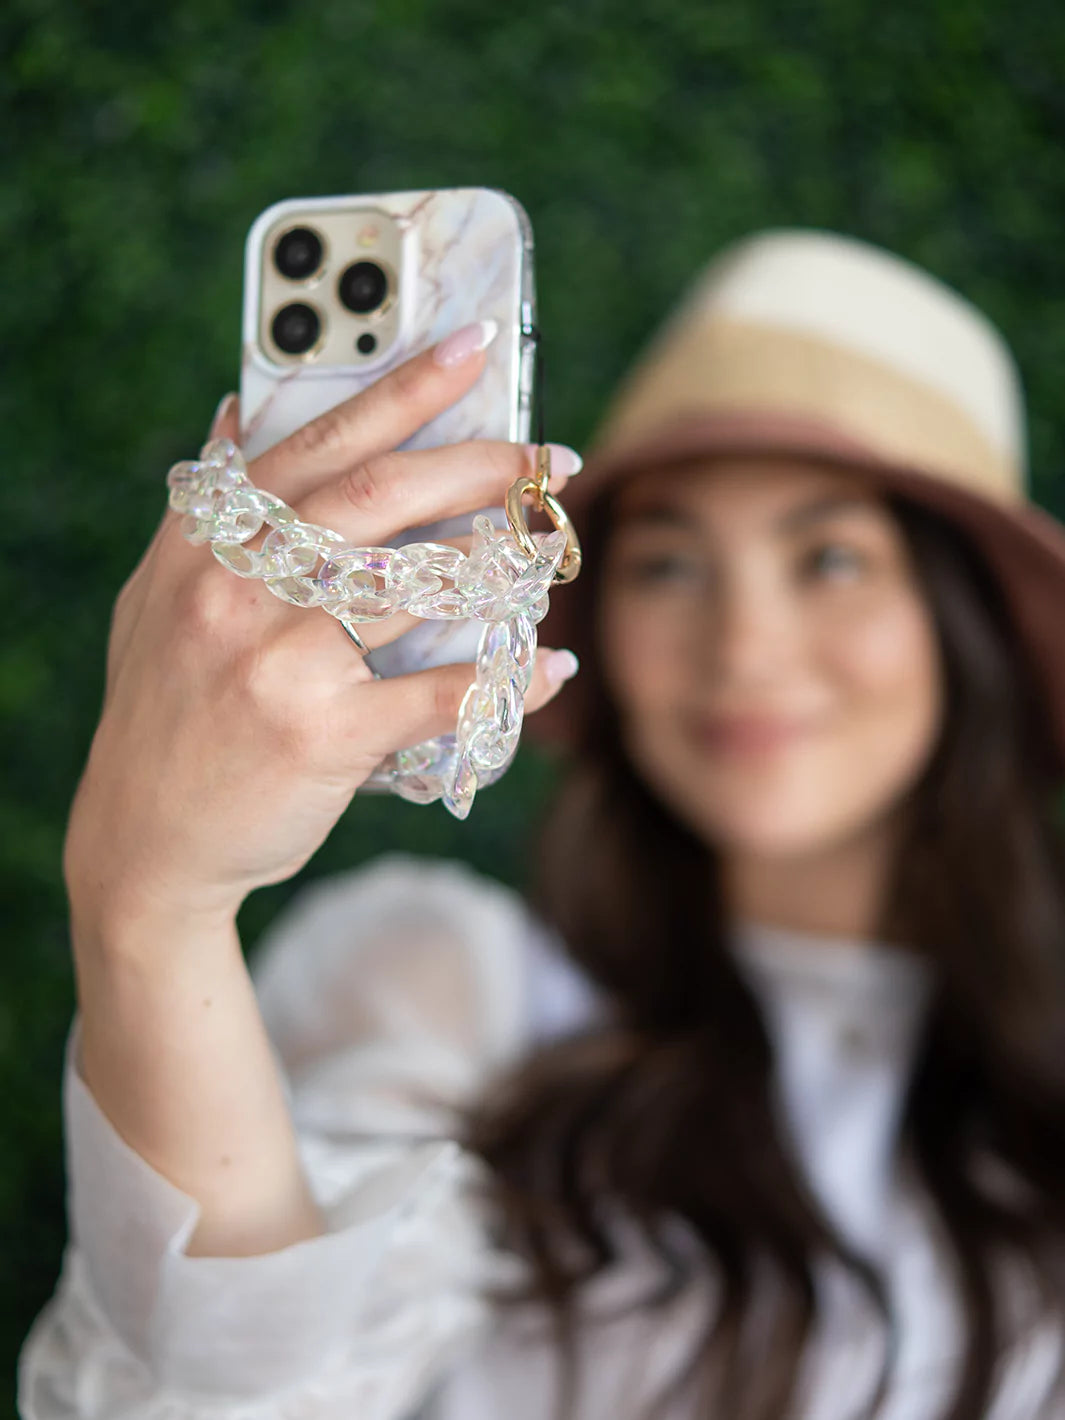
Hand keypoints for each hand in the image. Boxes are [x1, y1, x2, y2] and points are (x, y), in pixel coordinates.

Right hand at [65, 325, 580, 931]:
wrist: (147, 840)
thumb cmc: (168, 708)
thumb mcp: (161, 594)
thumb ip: (208, 505)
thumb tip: (245, 409)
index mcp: (208, 542)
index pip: (318, 442)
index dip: (403, 389)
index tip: (474, 347)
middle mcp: (238, 590)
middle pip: (381, 497)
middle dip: (481, 465)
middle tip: (551, 456)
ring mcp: (279, 662)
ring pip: (421, 585)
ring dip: (505, 560)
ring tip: (553, 545)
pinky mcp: (323, 734)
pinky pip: (439, 693)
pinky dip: (505, 681)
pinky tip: (547, 667)